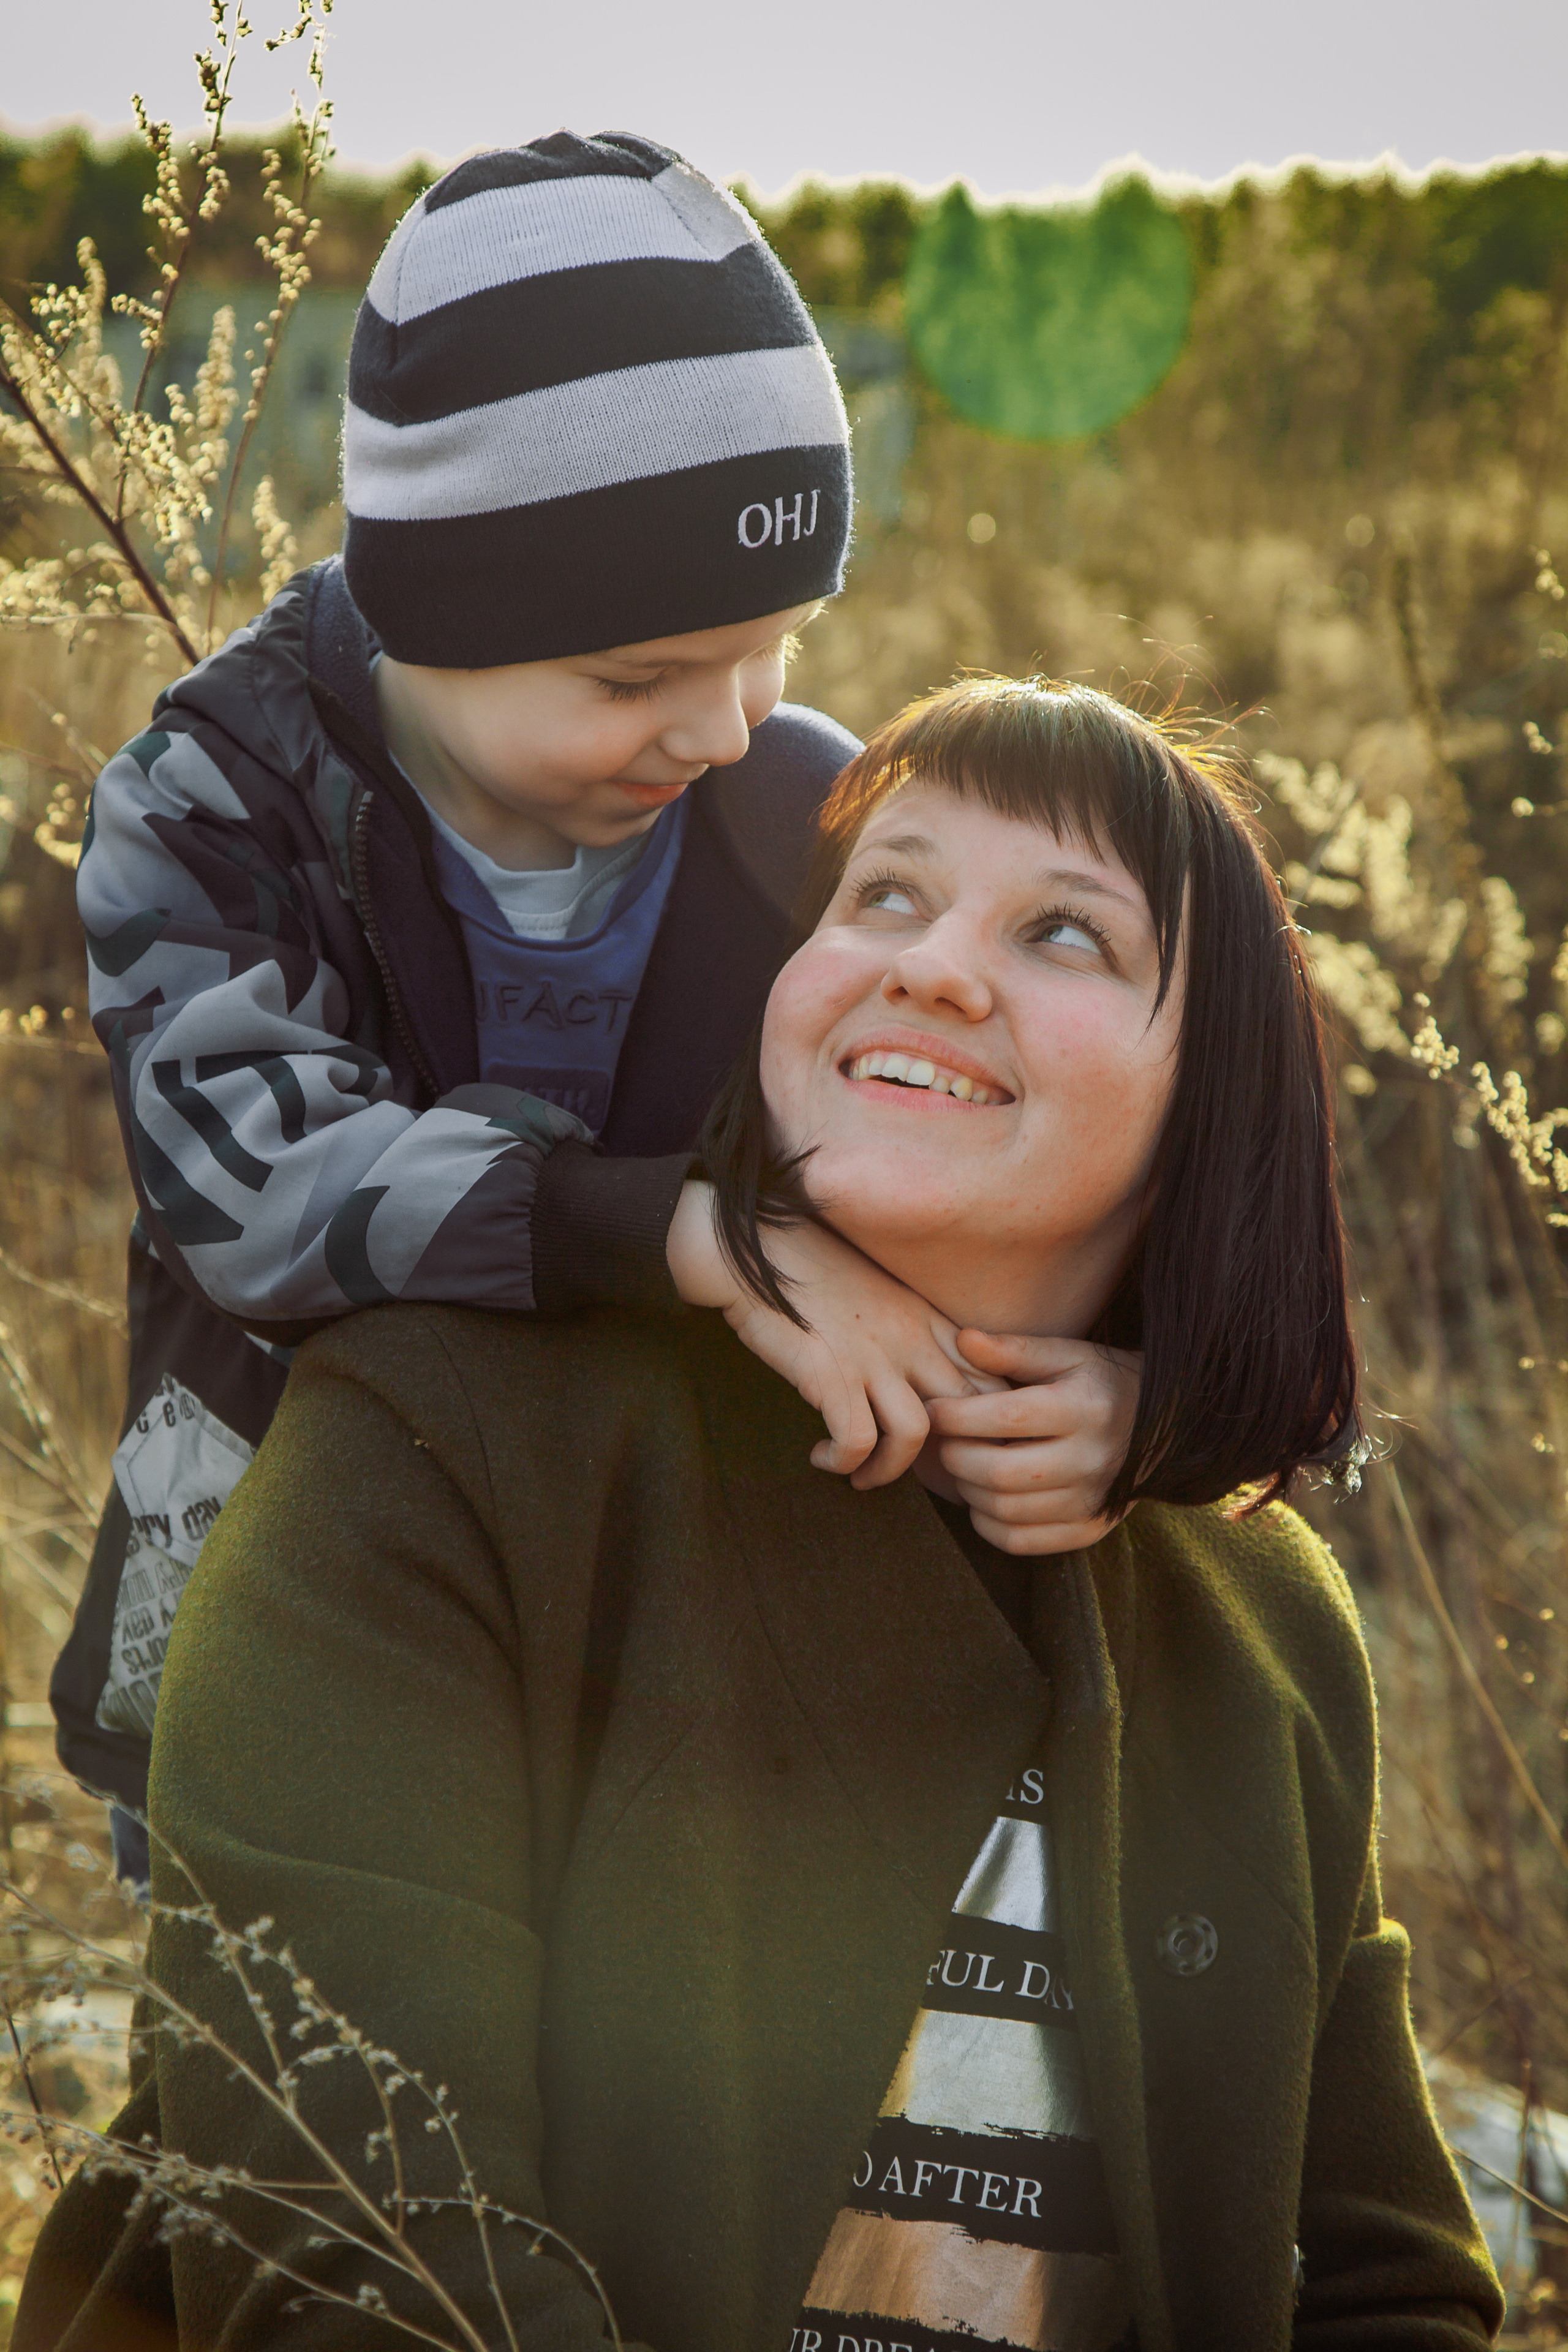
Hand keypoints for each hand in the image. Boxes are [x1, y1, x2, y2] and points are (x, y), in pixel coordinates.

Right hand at [666, 1181, 1005, 1484]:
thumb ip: (904, 1327)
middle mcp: (909, 1337)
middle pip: (968, 1407)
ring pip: (916, 1433)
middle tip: (921, 1481)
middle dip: (954, 1455)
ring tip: (865, 1478)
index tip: (960, 1447)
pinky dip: (844, 1462)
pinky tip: (824, 1459)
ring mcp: (870, 1356)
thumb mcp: (874, 1292)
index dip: (989, 1420)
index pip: (989, 1374)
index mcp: (924, 1316)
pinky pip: (856, 1440)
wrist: (748, 1245)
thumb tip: (915, 1378)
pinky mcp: (829, 1374)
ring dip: (892, 1470)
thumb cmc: (804, 1269)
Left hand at [924, 1330, 1141, 1555]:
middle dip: (956, 1456)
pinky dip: (989, 1524)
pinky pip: (1021, 1540)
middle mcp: (1092, 1459)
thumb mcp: (1067, 1355)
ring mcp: (1092, 1500)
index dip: (958, 1416)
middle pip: (999, 1472)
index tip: (933, 1409)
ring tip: (963, 1464)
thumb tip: (962, 1340)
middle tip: (944, 1441)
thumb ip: (1014, 1350)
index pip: (1007, 1417)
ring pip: (1005, 1509)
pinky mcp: (1089, 1529)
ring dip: (968, 1490)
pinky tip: (984, 1498)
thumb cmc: (1103, 1383)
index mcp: (1084, 1408)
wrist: (1166, 1427)